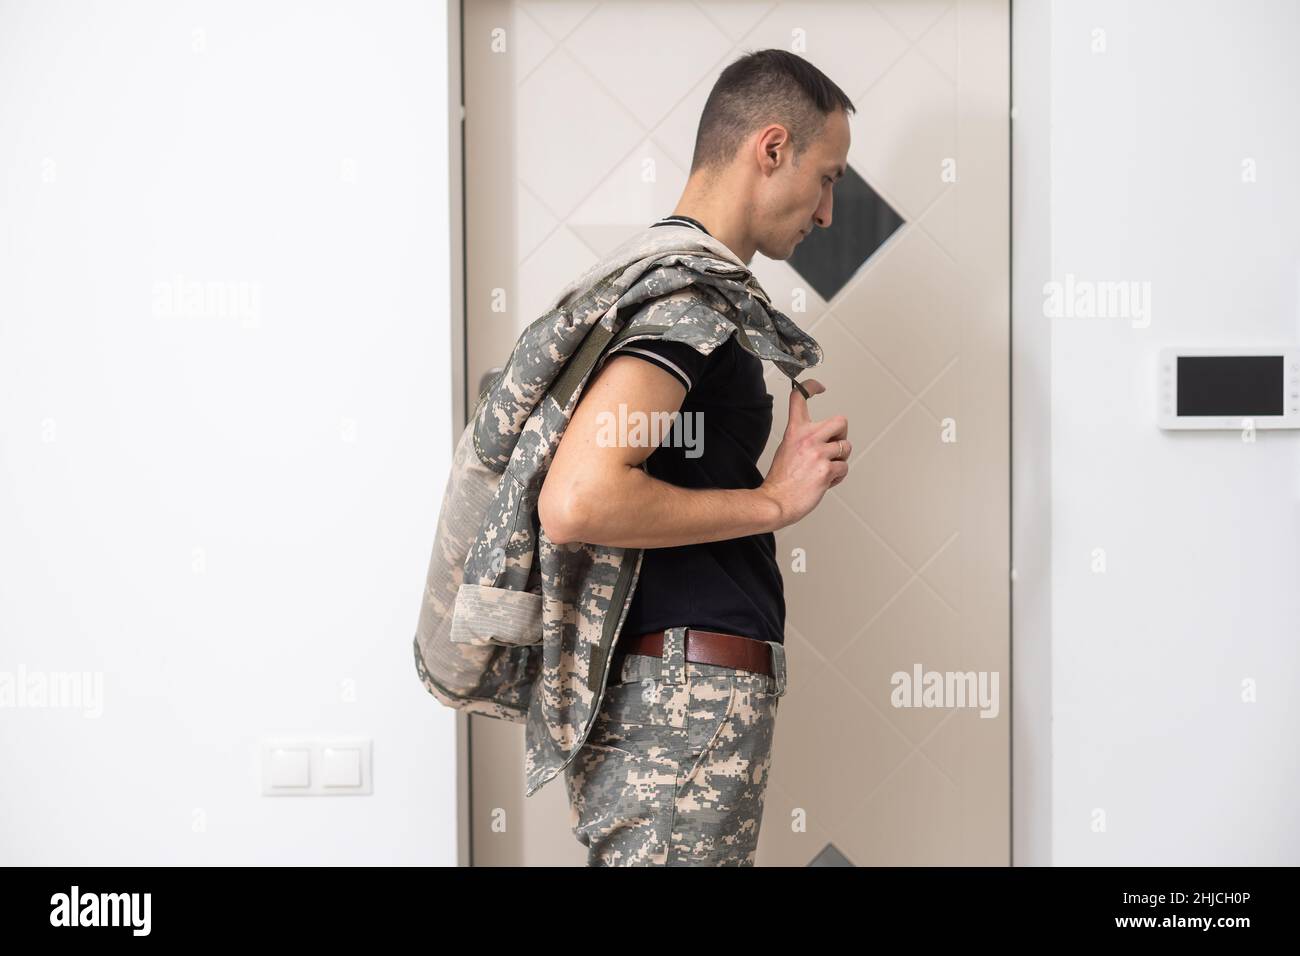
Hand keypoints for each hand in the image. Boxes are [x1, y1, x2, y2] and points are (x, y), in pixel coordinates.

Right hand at [760, 378, 849, 527]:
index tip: (818, 387)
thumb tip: (824, 437)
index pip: (800, 398)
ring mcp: (818, 454)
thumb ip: (802, 437)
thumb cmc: (781, 480)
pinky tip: (826, 481)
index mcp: (795, 431)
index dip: (811, 386)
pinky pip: (844, 467)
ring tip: (826, 469)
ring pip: (846, 447)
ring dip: (840, 459)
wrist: (776, 502)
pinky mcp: (826, 470)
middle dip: (841, 435)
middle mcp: (808, 438)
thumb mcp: (786, 448)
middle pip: (840, 421)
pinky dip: (838, 476)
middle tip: (833, 447)